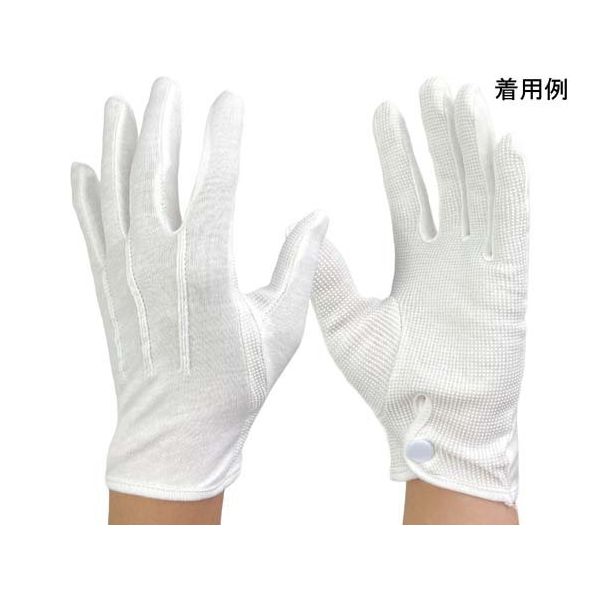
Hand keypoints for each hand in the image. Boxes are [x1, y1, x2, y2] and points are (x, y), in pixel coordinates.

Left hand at [72, 78, 327, 500]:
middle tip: (168, 86)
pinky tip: (81, 167)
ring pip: (115, 193)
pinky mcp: (106, 288)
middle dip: (163, 123)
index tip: (230, 100)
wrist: (175, 433)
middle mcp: (158, 263)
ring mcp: (125, 273)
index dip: (223, 136)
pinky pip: (90, 229)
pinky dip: (83, 196)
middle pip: (155, 173)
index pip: (216, 183)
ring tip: (119, 105)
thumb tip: (319, 216)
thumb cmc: (235, 385)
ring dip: (116, 144)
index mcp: (208, 271)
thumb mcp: (281, 327)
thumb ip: (299, 266)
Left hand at [312, 78, 527, 503]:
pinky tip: (503, 144)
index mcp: (415, 263)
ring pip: (482, 191)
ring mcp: (483, 266)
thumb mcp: (347, 325)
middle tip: (431, 83)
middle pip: (448, 180)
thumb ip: (330, 277)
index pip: (407, 193)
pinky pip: (514, 225)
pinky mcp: (510, 284)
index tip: (384, 110)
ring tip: (461, 98)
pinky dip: (512, 185)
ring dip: (473, 145)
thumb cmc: (390, 386)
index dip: (398, 152)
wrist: (434, 428)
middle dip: (440, 132)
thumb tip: (314, 224)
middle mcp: (451, 257)